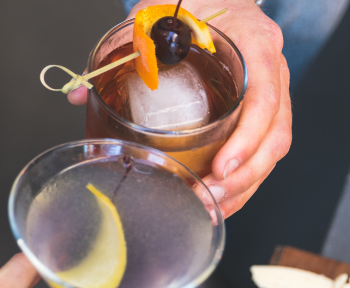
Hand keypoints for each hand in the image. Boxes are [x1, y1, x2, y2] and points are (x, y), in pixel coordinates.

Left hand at [68, 0, 291, 216]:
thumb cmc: (189, 4)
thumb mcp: (155, 17)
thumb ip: (120, 53)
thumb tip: (76, 94)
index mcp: (253, 45)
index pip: (265, 99)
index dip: (246, 139)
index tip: (220, 167)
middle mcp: (270, 71)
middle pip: (274, 135)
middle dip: (243, 175)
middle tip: (208, 196)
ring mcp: (270, 92)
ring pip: (271, 149)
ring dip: (243, 185)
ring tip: (210, 206)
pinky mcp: (260, 110)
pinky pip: (262, 150)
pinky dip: (242, 179)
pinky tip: (219, 199)